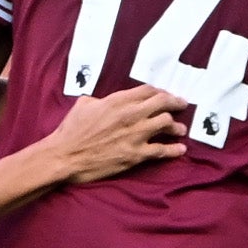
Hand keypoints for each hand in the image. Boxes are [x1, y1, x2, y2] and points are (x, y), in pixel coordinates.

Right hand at [38, 82, 185, 183]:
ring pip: (167, 124)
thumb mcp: (84, 105)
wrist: (65, 156)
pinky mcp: (136, 155)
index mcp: (117, 101)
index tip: (166, 95)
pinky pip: (162, 151)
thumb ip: (102, 100)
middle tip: (181, 105)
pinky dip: (174, 150)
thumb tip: (108, 102)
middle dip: (175, 103)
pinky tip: (180, 150)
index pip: (148, 90)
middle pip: (163, 103)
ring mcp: (135, 135)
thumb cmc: (71, 130)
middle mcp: (131, 115)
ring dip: (176, 126)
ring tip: (180, 129)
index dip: (160, 91)